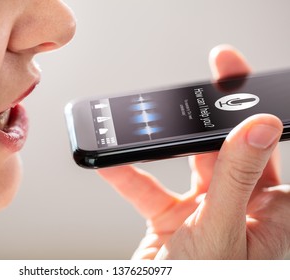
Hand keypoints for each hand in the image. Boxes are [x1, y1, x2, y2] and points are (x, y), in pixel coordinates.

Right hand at [98, 45, 289, 258]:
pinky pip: (149, 191)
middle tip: (183, 95)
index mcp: (272, 211)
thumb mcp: (222, 233)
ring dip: (158, 149)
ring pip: (184, 166)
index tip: (229, 70)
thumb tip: (259, 127)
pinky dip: (127, 177)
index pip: (264, 144)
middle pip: (221, 149)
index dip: (248, 105)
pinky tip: (111, 162)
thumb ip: (237, 180)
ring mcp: (206, 213)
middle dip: (198, 122)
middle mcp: (241, 207)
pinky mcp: (174, 220)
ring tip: (142, 126)